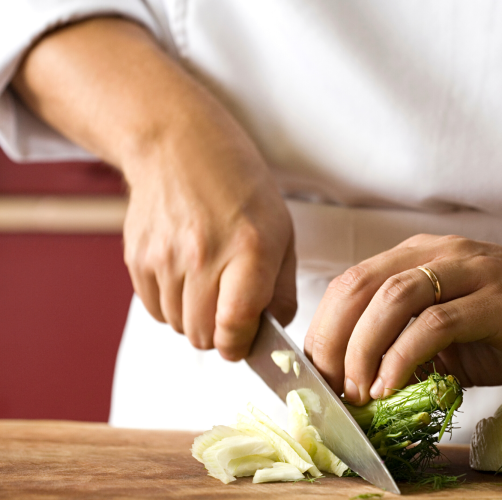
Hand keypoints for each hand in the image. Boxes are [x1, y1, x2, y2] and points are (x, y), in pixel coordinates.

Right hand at [123, 122, 295, 360]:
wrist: (180, 147)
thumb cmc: (239, 187)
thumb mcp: (282, 232)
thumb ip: (282, 289)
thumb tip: (274, 330)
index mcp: (249, 249)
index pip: (235, 325)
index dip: (239, 345)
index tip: (243, 342)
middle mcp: (203, 255)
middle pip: (202, 336)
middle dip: (219, 334)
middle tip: (229, 309)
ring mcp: (164, 257)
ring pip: (178, 326)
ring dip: (195, 318)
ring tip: (208, 282)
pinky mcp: (137, 258)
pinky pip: (155, 309)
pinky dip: (171, 305)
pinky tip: (185, 275)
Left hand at [304, 234, 501, 403]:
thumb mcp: (448, 327)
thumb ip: (406, 343)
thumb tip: (359, 383)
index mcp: (417, 255)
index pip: (352, 283)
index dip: (324, 327)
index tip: (315, 370)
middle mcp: (437, 254)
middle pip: (361, 285)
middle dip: (333, 338)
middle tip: (328, 385)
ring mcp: (468, 272)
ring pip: (393, 298)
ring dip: (363, 348)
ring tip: (357, 390)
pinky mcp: (495, 300)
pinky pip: (434, 324)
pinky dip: (402, 357)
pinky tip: (390, 385)